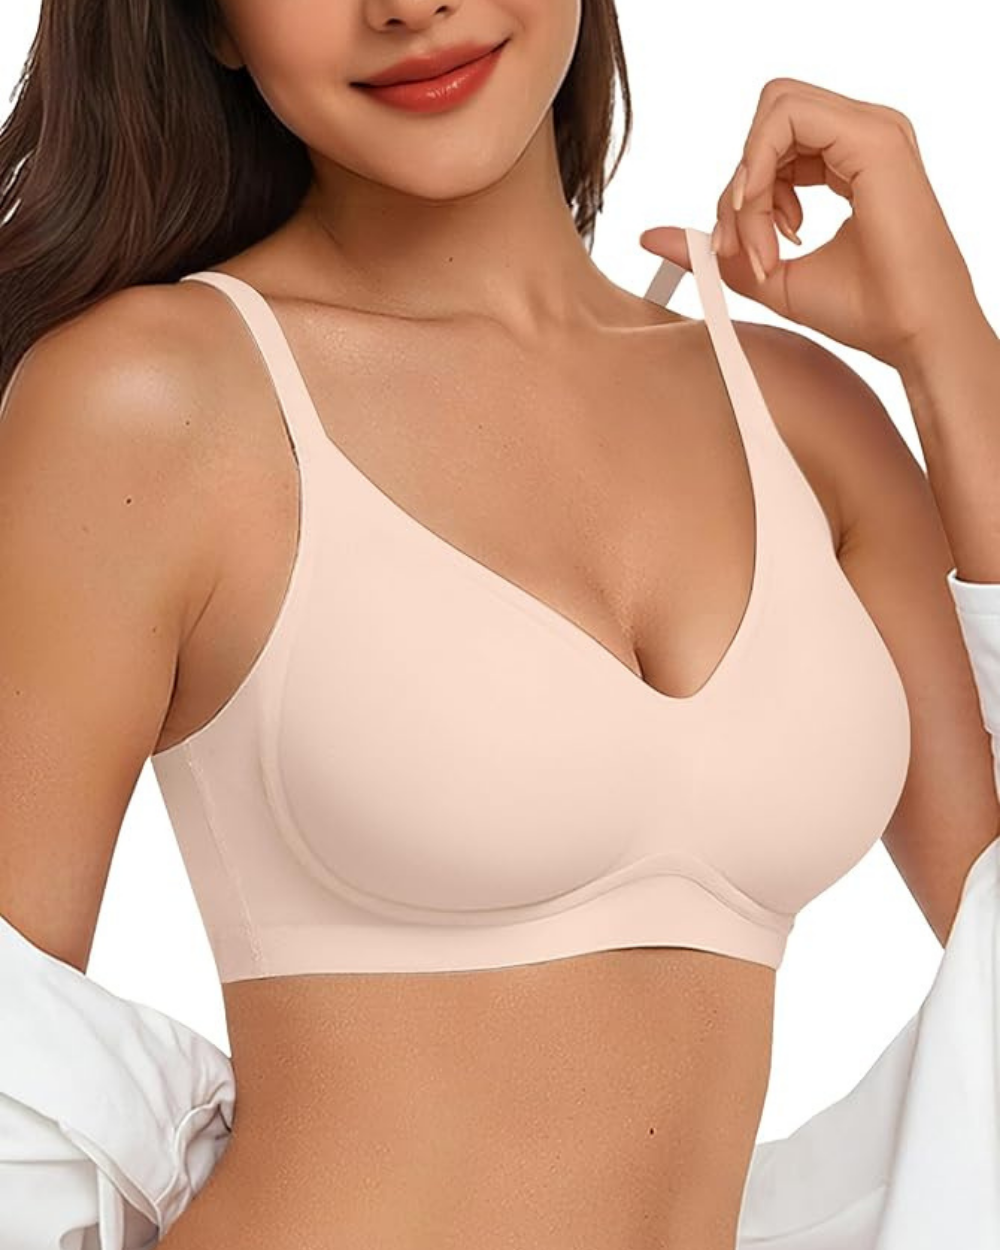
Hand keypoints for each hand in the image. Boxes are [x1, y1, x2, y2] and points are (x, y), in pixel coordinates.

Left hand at [639, 77, 984, 370]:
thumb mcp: (768, 272)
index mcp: (851, 157)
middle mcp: (865, 134)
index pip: (772, 145)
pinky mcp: (872, 138)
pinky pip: (784, 121)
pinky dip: (757, 173)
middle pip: (767, 124)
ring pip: (772, 117)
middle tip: (747, 250)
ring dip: (748, 186)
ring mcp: (873, 129)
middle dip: (741, 189)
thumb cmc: (862, 310)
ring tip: (764, 248)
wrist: (911, 336)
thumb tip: (650, 237)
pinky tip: (770, 226)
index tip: (748, 255)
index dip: (743, 198)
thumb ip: (716, 247)